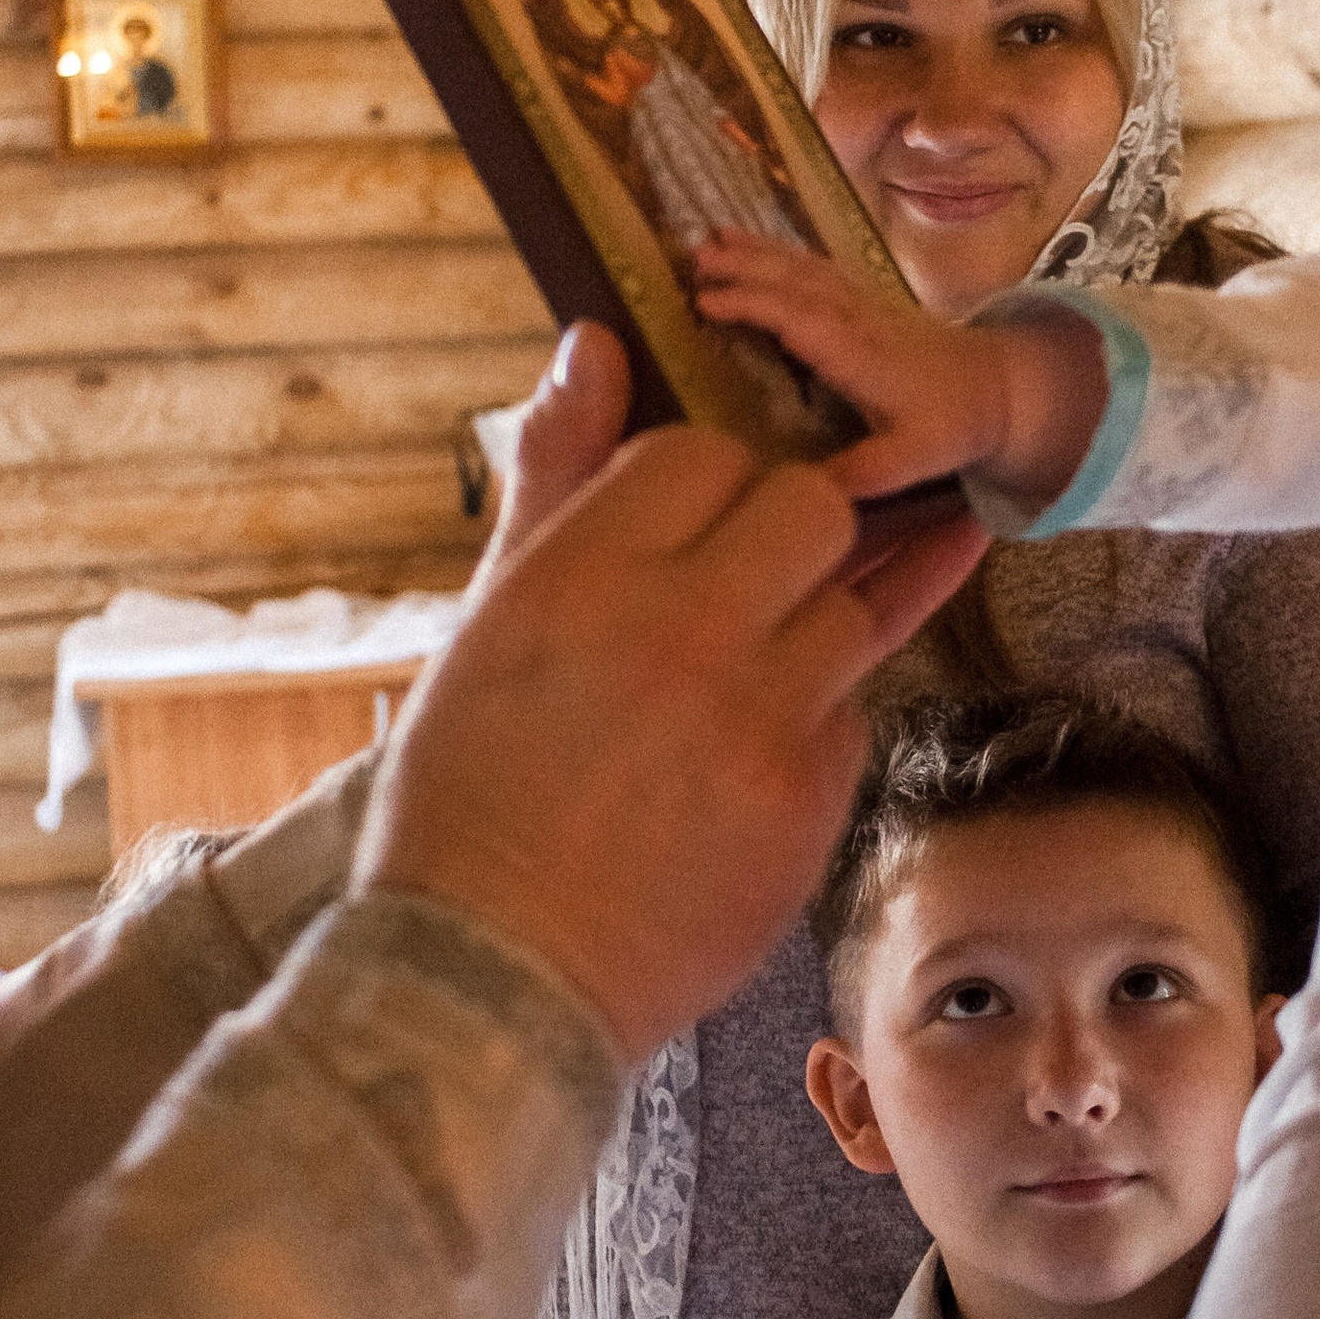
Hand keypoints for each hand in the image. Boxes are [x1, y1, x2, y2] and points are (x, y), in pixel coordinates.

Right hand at [354, 328, 979, 1059]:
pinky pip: (852, 714)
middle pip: (810, 506)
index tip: (686, 519)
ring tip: (764, 654)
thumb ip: (556, 473)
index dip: (703, 477)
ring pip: (853, 603)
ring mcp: (764, 716)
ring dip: (818, 616)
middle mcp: (689, 629)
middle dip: (788, 524)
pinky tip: (750, 756)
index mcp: (589, 573)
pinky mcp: (812, 799)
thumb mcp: (489, 618)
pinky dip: (815, 721)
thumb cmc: (466, 792)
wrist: (493, 976)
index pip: (705, 452)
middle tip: (747, 575)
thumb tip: (593, 343)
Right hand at [689, 232, 1108, 510]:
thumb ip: (863, 474)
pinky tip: (750, 245)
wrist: (999, 387)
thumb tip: (805, 492)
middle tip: (692, 256)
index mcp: (864, 356)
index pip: (802, 322)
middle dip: (745, 266)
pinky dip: (779, 252)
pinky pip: (815, 267)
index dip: (754, 307)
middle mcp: (860, 319)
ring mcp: (863, 302)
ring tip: (708, 238)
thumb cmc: (950, 424)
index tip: (705, 302)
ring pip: (805, 267)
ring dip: (757, 250)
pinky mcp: (865, 297)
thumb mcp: (912, 460)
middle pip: (797, 282)